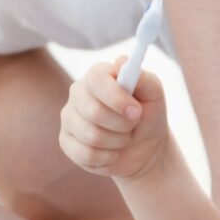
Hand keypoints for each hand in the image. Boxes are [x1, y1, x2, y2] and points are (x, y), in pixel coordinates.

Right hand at [59, 58, 167, 181]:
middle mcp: (78, 93)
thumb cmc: (148, 115)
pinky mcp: (66, 141)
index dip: (117, 98)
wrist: (144, 147)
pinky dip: (108, 157)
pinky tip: (112, 151)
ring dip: (118, 142)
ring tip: (124, 137)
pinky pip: (86, 154)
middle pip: (93, 111)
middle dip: (122, 125)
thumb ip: (142, 77)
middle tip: (133, 125)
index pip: (96, 79)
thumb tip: (122, 62)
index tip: (136, 111)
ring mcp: (69, 117)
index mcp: (98, 75)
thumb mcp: (154, 94)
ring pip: (92, 136)